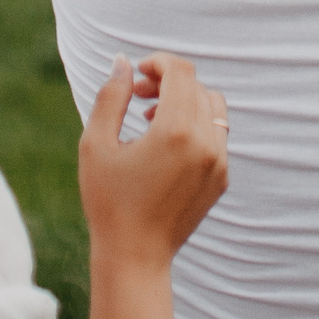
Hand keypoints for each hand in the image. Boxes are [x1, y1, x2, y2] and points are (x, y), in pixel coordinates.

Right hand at [79, 53, 228, 273]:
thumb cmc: (108, 201)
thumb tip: (123, 62)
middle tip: (138, 95)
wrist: (135, 256)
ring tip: (152, 117)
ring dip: (186, 100)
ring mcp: (219, 163)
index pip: (181, 72)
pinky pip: (217, 135)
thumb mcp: (96, 145)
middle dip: (168, 82)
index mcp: (176, 132)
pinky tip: (166, 144)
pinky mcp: (222, 179)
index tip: (137, 73)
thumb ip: (112, 97)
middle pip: (197, 86)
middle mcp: (206, 144)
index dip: (159, 63)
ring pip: (214, 108)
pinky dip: (197, 126)